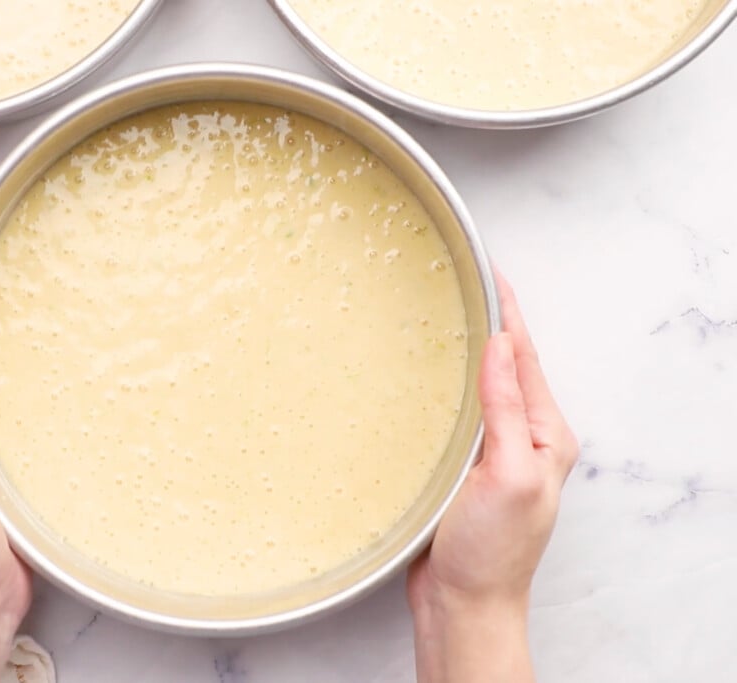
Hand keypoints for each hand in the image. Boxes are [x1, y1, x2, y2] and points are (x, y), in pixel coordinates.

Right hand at [407, 273, 577, 682]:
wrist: (464, 604)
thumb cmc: (491, 552)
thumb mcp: (507, 475)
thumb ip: (507, 410)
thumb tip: (502, 347)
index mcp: (544, 436)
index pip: (525, 358)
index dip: (508, 311)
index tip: (489, 272)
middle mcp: (522, 439)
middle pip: (504, 366)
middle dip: (487, 321)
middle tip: (461, 281)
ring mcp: (492, 453)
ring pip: (478, 387)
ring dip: (463, 351)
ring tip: (442, 315)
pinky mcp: (463, 467)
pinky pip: (457, 413)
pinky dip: (443, 386)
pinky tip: (423, 376)